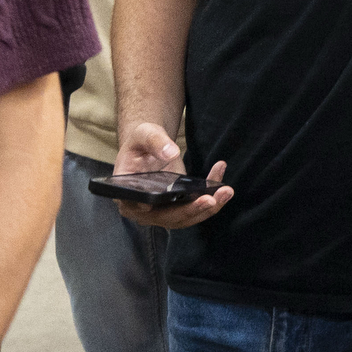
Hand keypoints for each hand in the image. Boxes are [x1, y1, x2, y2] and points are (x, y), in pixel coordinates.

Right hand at [114, 121, 232, 228]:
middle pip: (167, 217)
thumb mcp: (144, 134)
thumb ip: (154, 141)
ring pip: (186, 217)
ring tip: (226, 192)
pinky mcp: (177, 208)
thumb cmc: (141, 141)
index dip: (153, 210)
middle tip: (211, 199)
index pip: (137, 206)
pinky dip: (212, 199)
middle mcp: (142, 209)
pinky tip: (223, 185)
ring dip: (208, 208)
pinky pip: (196, 209)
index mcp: (126, 193)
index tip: (171, 204)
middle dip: (191, 209)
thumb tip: (170, 153)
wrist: (150, 146)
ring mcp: (161, 212)